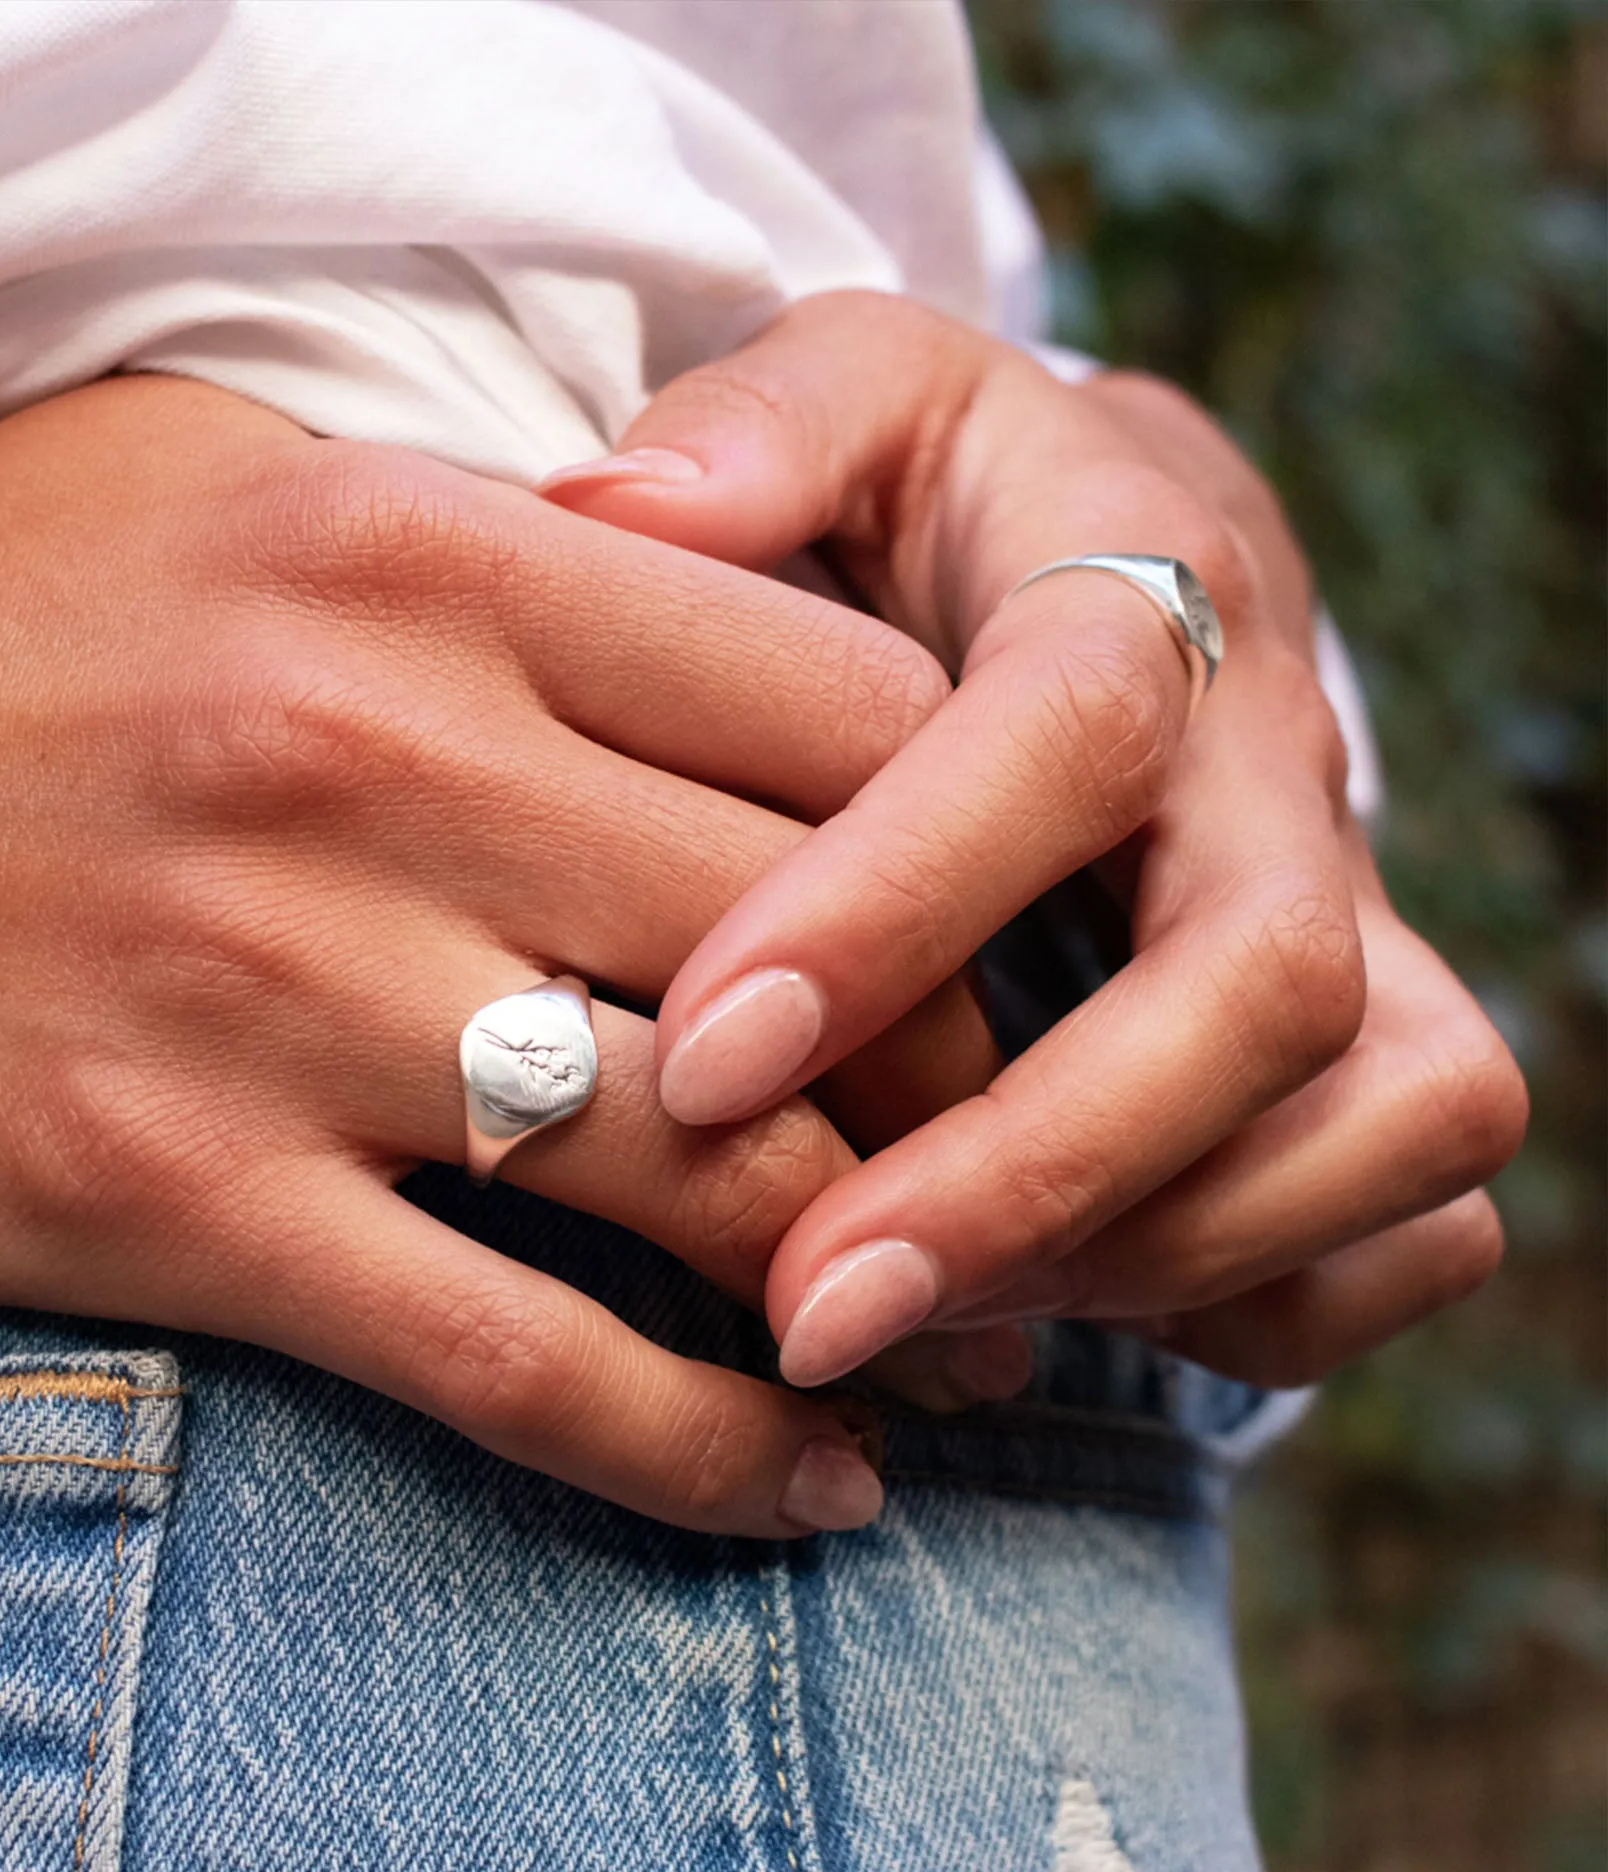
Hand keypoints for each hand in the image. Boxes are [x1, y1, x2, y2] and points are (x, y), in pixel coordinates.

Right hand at [0, 373, 958, 1534]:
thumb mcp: (231, 483)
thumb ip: (489, 530)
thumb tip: (713, 587)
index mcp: (421, 561)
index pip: (844, 708)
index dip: (976, 840)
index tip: (993, 936)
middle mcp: (375, 766)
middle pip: (817, 953)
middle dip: (967, 1084)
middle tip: (1020, 1164)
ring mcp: (279, 998)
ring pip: (703, 1173)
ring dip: (880, 1283)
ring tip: (968, 1345)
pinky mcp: (173, 1197)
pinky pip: (514, 1363)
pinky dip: (698, 1449)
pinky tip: (811, 1485)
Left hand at [545, 292, 1526, 1395]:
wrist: (1122, 560)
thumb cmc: (950, 502)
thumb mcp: (854, 405)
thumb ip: (751, 431)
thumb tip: (609, 511)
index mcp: (1141, 585)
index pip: (1074, 736)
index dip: (900, 905)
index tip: (704, 1064)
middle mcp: (1281, 767)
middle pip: (1262, 981)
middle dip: (1034, 1167)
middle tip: (812, 1304)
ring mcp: (1364, 912)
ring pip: (1386, 1119)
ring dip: (1130, 1255)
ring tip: (890, 1315)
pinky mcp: (1388, 1040)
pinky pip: (1413, 1221)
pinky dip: (1248, 1304)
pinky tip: (1041, 1301)